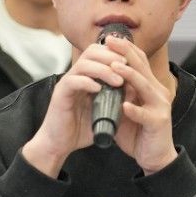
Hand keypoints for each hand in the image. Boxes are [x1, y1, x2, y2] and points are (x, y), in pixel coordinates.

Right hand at [21, 40, 126, 176]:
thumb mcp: (105, 111)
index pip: (100, 53)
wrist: (60, 144)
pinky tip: (99, 90)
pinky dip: (87, 83)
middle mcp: (76, 76)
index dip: (116, 53)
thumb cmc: (82, 128)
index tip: (131, 62)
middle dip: (111, 56)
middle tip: (126, 66)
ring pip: (83, 64)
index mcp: (86, 76)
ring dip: (103, 70)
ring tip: (118, 81)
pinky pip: (72, 81)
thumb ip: (117, 99)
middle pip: (91, 52)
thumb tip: (136, 89)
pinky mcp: (60, 95)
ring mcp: (67, 84)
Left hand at [105, 35, 177, 173]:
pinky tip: (124, 106)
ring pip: (144, 86)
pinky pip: (145, 115)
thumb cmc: (139, 132)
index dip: (125, 48)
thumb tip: (100, 81)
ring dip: (129, 75)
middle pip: (141, 66)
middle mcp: (157, 91)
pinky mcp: (158, 122)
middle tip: (109, 41)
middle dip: (125, 52)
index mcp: (149, 86)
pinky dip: (134, 110)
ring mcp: (160, 106)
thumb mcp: (125, 108)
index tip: (108, 38)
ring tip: (114, 67)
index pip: (138, 61)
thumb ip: (117, 94)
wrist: (155, 157)